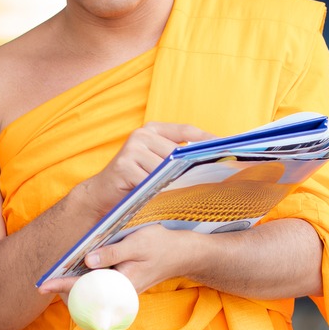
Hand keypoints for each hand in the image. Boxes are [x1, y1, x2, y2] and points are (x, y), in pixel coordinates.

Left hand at [41, 224, 203, 294]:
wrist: (183, 254)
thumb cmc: (161, 246)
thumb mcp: (138, 243)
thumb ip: (113, 253)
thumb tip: (89, 260)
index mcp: (123, 283)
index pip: (87, 287)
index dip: (64, 285)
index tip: (44, 285)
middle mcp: (120, 291)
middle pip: (86, 294)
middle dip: (65, 289)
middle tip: (44, 283)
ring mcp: (121, 289)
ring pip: (92, 291)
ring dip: (74, 285)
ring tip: (54, 281)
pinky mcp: (122, 284)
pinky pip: (100, 286)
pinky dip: (87, 282)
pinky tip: (75, 274)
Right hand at [74, 123, 211, 212]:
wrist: (101, 194)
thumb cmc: (134, 181)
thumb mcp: (155, 164)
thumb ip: (175, 158)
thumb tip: (210, 161)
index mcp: (152, 129)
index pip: (186, 131)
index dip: (207, 140)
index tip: (227, 148)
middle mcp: (142, 135)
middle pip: (177, 152)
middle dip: (194, 167)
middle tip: (213, 180)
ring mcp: (132, 149)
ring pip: (165, 169)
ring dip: (177, 183)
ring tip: (189, 195)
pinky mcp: (124, 166)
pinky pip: (151, 182)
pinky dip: (160, 192)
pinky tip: (167, 201)